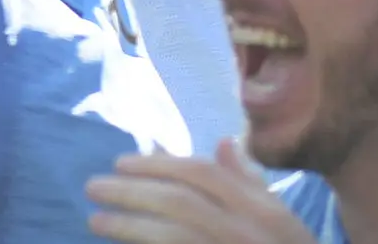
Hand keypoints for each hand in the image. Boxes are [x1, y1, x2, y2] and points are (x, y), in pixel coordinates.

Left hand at [82, 142, 306, 243]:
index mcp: (262, 210)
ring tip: (96, 222)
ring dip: (128, 227)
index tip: (120, 162)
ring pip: (171, 238)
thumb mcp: (282, 219)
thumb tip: (221, 143)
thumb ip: (250, 183)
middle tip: (94, 187)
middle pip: (179, 203)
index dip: (158, 164)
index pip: (202, 174)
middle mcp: (245, 233)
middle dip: (132, 192)